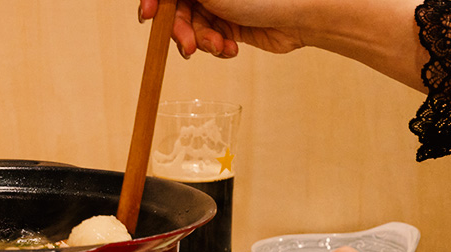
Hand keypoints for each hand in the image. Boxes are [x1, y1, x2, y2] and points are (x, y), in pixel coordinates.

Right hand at [137, 0, 428, 89]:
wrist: (303, 14)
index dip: (154, 3)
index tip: (148, 16)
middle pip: (177, 10)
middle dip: (181, 30)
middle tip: (190, 47)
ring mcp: (222, 6)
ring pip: (194, 29)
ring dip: (204, 42)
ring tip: (220, 47)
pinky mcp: (233, 26)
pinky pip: (212, 40)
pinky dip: (217, 48)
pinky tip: (231, 49)